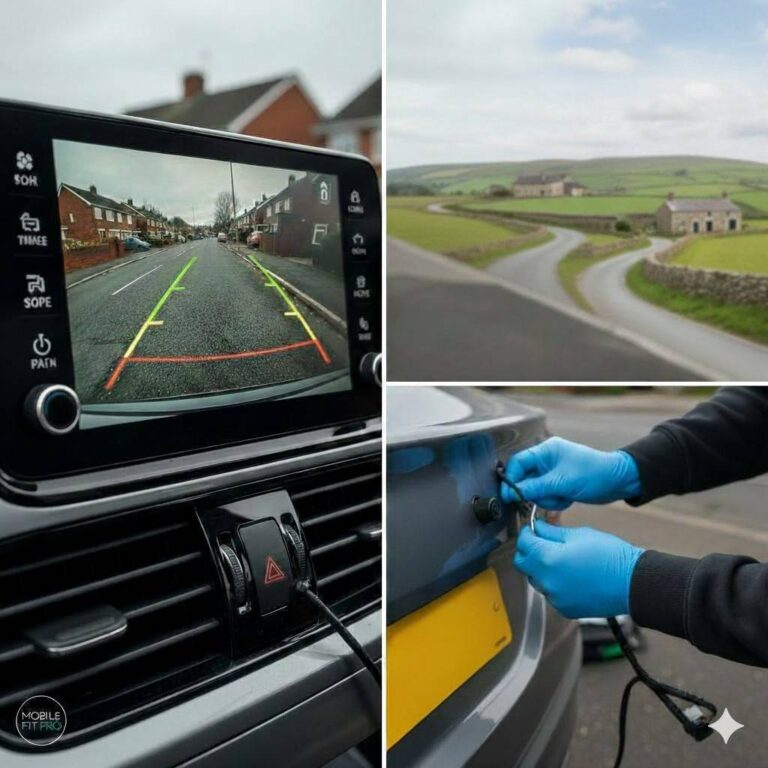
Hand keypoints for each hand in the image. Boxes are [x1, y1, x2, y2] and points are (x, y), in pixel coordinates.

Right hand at [500, 437, 640, 510]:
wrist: (619, 482)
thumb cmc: (593, 474)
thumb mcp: (561, 482)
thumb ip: (533, 488)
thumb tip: (509, 493)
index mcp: (546, 451)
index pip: (518, 462)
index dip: (511, 479)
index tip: (509, 496)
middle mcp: (546, 460)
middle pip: (525, 478)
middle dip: (535, 491)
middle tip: (548, 497)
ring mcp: (553, 472)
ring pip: (535, 490)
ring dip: (546, 498)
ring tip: (563, 497)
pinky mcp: (559, 484)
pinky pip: (546, 495)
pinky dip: (555, 501)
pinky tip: (567, 499)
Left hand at [513, 520, 643, 618]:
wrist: (633, 584)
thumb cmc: (610, 556)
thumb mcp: (579, 534)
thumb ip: (552, 531)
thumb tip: (537, 527)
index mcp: (548, 559)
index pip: (523, 543)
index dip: (526, 532)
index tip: (532, 529)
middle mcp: (547, 581)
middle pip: (523, 563)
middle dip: (529, 551)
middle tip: (542, 542)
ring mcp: (555, 597)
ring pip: (535, 579)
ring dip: (540, 568)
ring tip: (561, 560)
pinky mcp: (564, 608)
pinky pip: (550, 593)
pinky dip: (554, 584)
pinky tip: (570, 576)